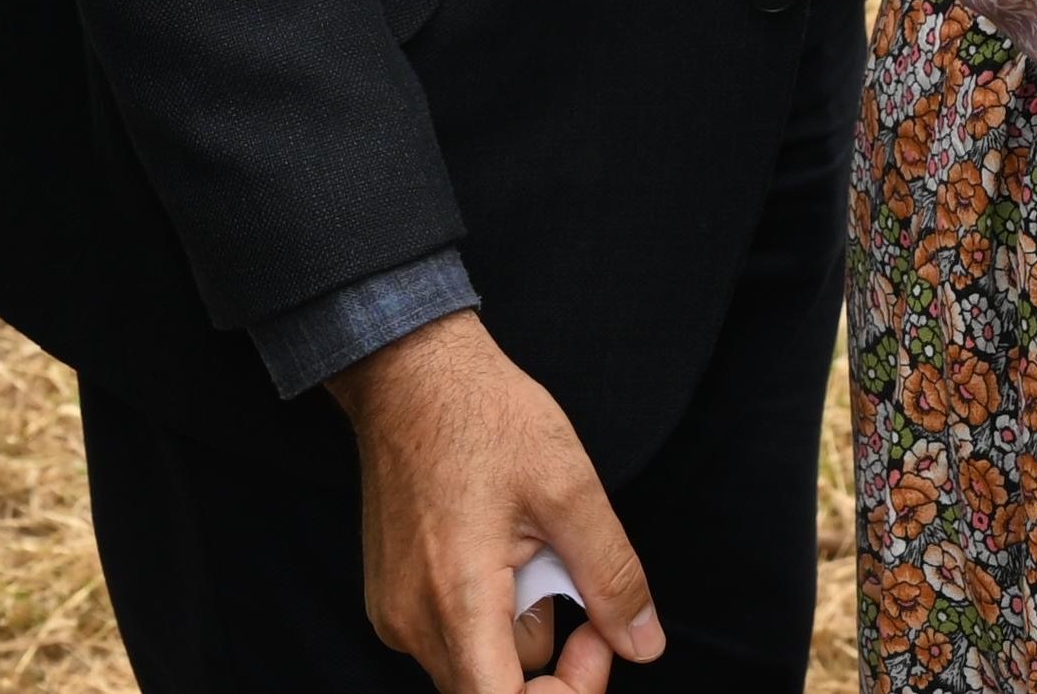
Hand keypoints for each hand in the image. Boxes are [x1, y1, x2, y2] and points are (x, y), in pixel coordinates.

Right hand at [332, 315, 661, 693]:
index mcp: (458, 600)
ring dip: (524, 634)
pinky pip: (454, 637)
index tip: (598, 644)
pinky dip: (492, 616)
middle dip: (555, 668)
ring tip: (541, 555)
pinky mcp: (392, 599)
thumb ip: (611, 576)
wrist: (411, 375)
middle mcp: (413, 622)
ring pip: (477, 665)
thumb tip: (644, 645)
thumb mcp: (570, 487)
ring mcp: (395, 614)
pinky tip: (507, 556)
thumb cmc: (485, 417)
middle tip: (592, 609)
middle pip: (494, 692)